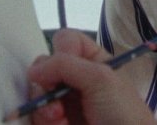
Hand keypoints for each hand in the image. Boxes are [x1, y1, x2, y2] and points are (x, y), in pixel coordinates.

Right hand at [26, 29, 155, 124]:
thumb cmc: (123, 111)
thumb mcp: (101, 79)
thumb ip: (65, 65)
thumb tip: (33, 70)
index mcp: (92, 60)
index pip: (65, 41)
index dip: (61, 51)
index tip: (65, 67)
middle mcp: (75, 78)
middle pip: (44, 68)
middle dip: (45, 83)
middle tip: (56, 98)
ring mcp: (65, 101)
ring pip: (37, 94)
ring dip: (44, 106)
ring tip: (59, 118)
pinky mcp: (58, 121)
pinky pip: (37, 116)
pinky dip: (43, 120)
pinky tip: (59, 124)